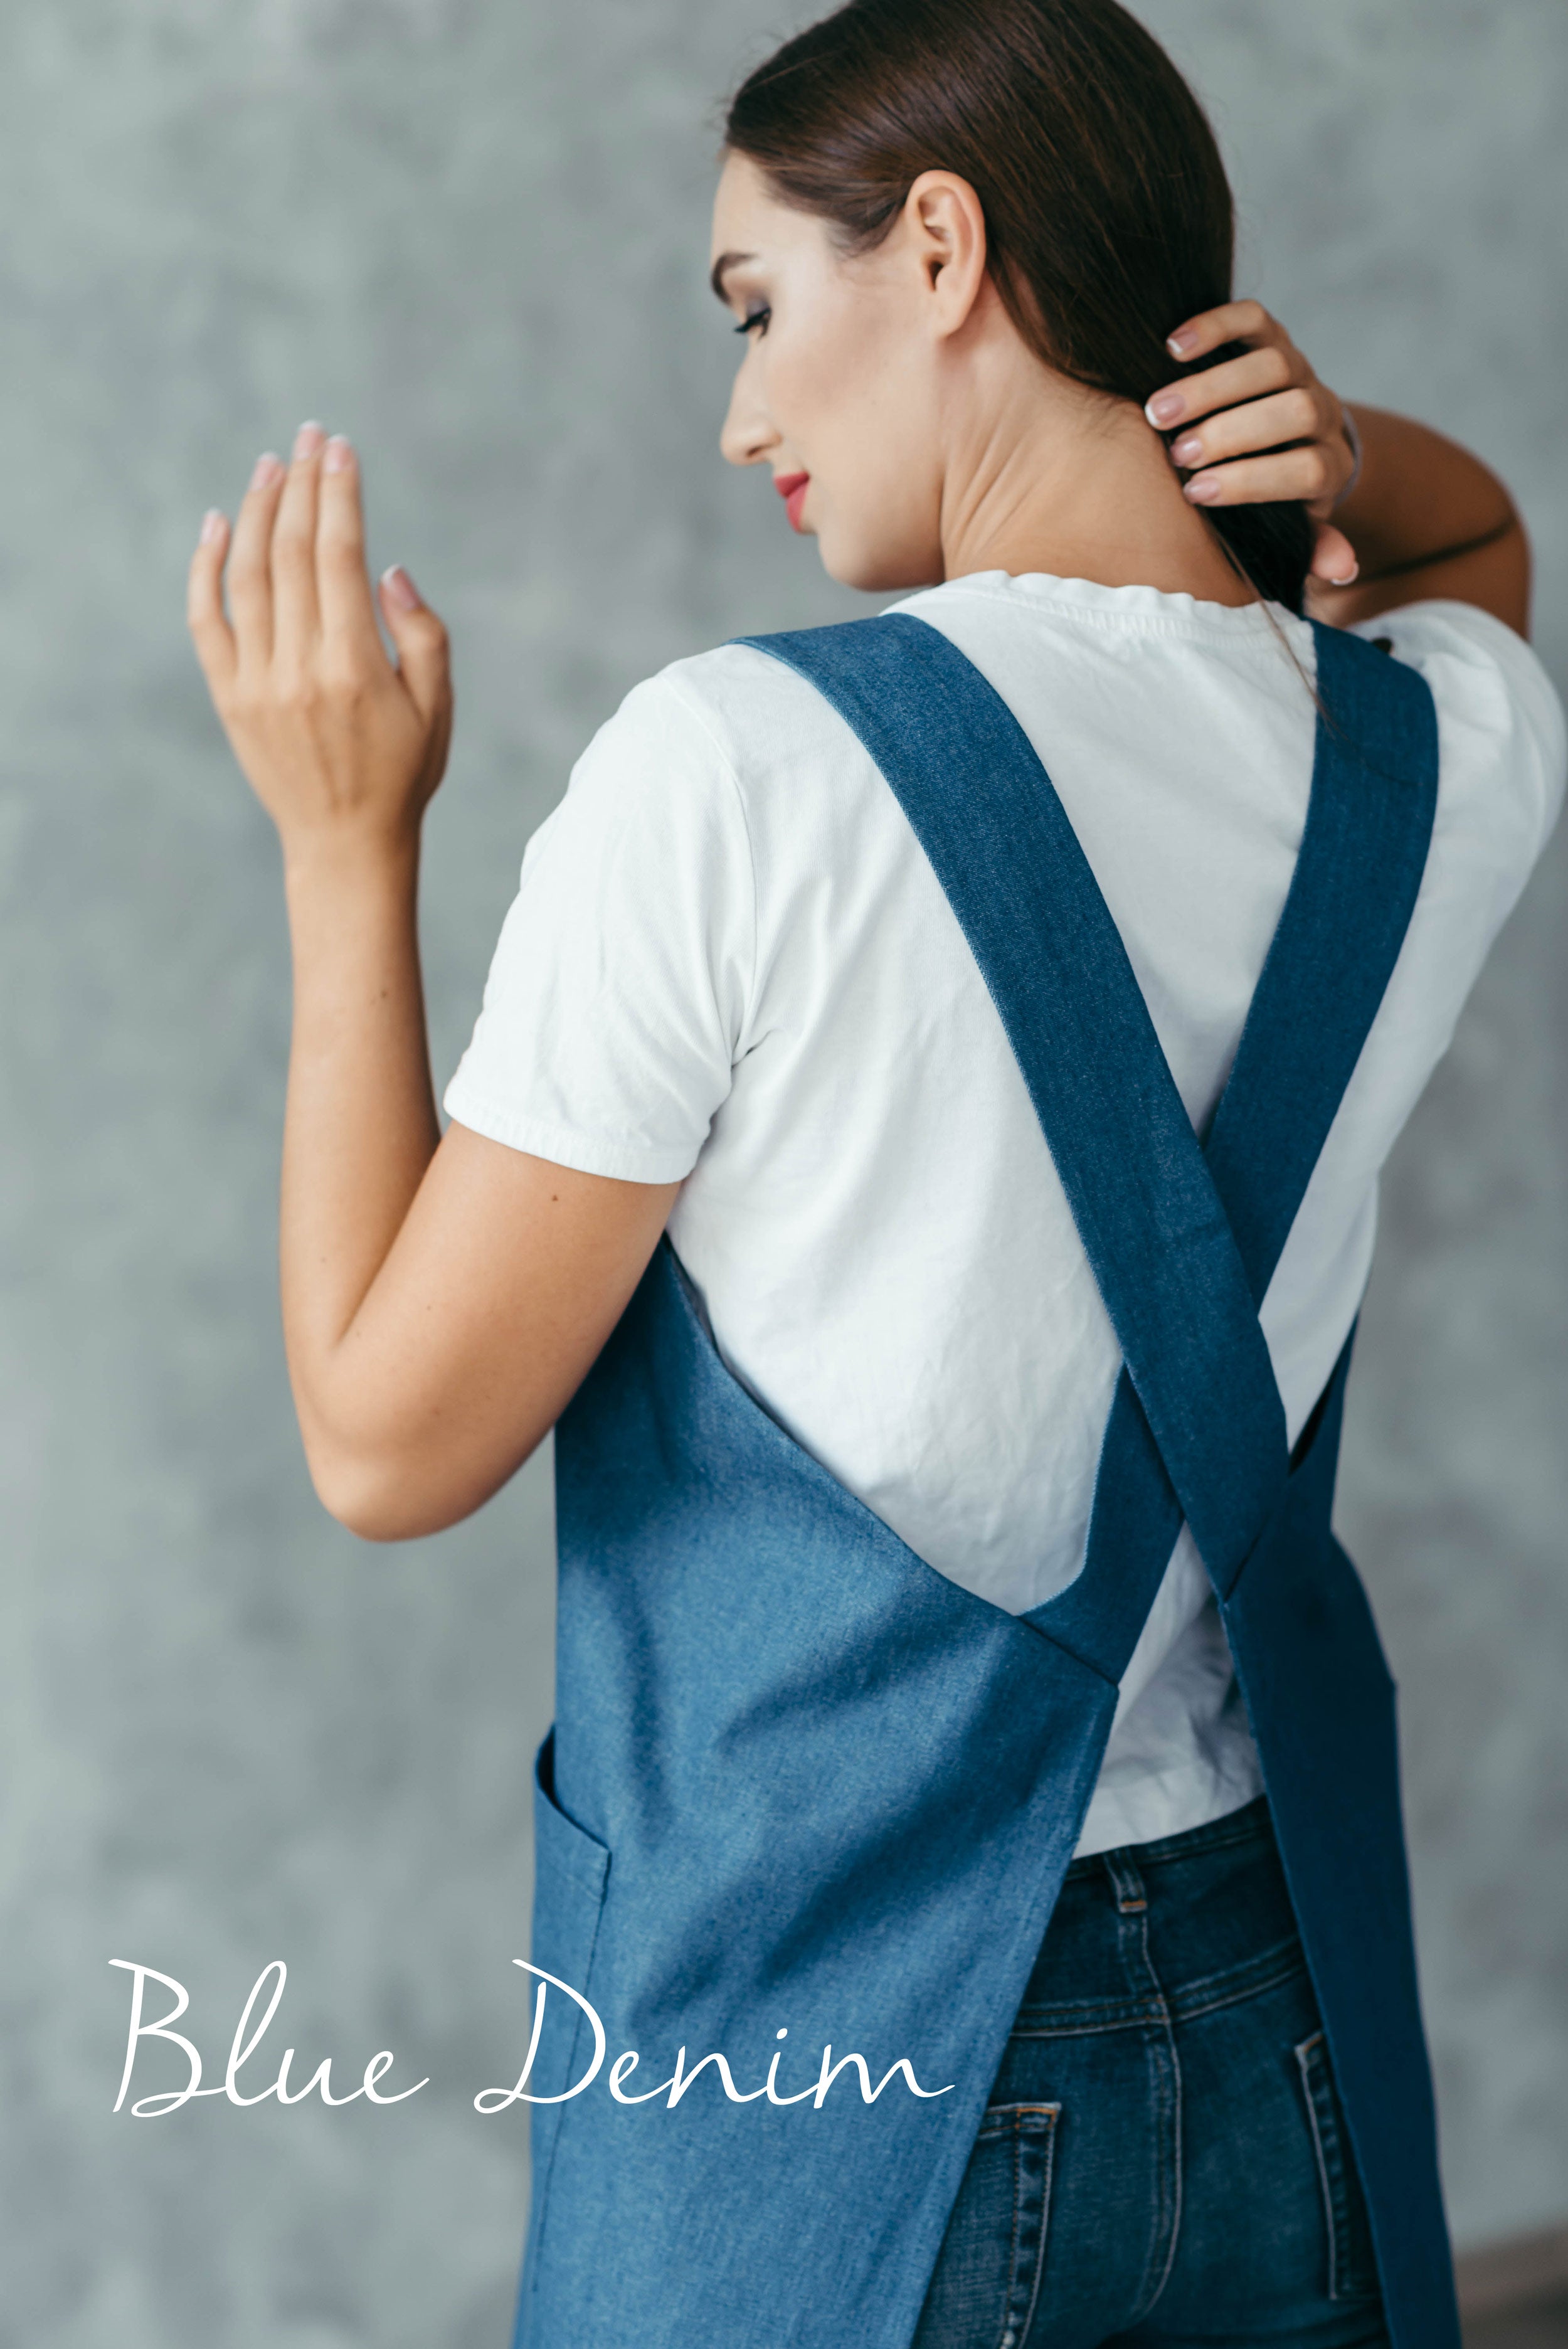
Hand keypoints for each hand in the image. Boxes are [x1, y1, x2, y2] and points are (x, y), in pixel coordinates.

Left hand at [188, 423, 452, 861]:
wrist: (344, 843)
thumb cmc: (404, 774)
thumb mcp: (437, 708)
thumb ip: (424, 636)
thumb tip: (389, 570)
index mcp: (356, 667)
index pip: (339, 556)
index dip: (338, 494)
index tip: (340, 449)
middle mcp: (300, 669)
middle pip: (292, 552)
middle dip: (302, 485)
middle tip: (310, 437)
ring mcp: (257, 683)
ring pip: (248, 574)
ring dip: (259, 511)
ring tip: (272, 465)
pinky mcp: (231, 697)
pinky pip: (207, 620)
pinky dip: (207, 567)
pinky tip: (220, 523)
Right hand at [1143, 301, 1360, 587]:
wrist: (1296, 434)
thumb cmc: (1277, 491)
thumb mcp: (1296, 525)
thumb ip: (1314, 546)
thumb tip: (1342, 570)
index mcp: (1330, 465)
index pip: (1306, 468)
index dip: (1254, 480)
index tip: (1198, 493)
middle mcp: (1321, 412)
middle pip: (1294, 411)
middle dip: (1233, 432)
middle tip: (1177, 453)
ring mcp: (1299, 369)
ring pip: (1272, 364)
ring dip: (1213, 387)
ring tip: (1159, 412)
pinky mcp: (1273, 335)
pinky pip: (1252, 319)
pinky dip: (1213, 326)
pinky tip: (1171, 347)